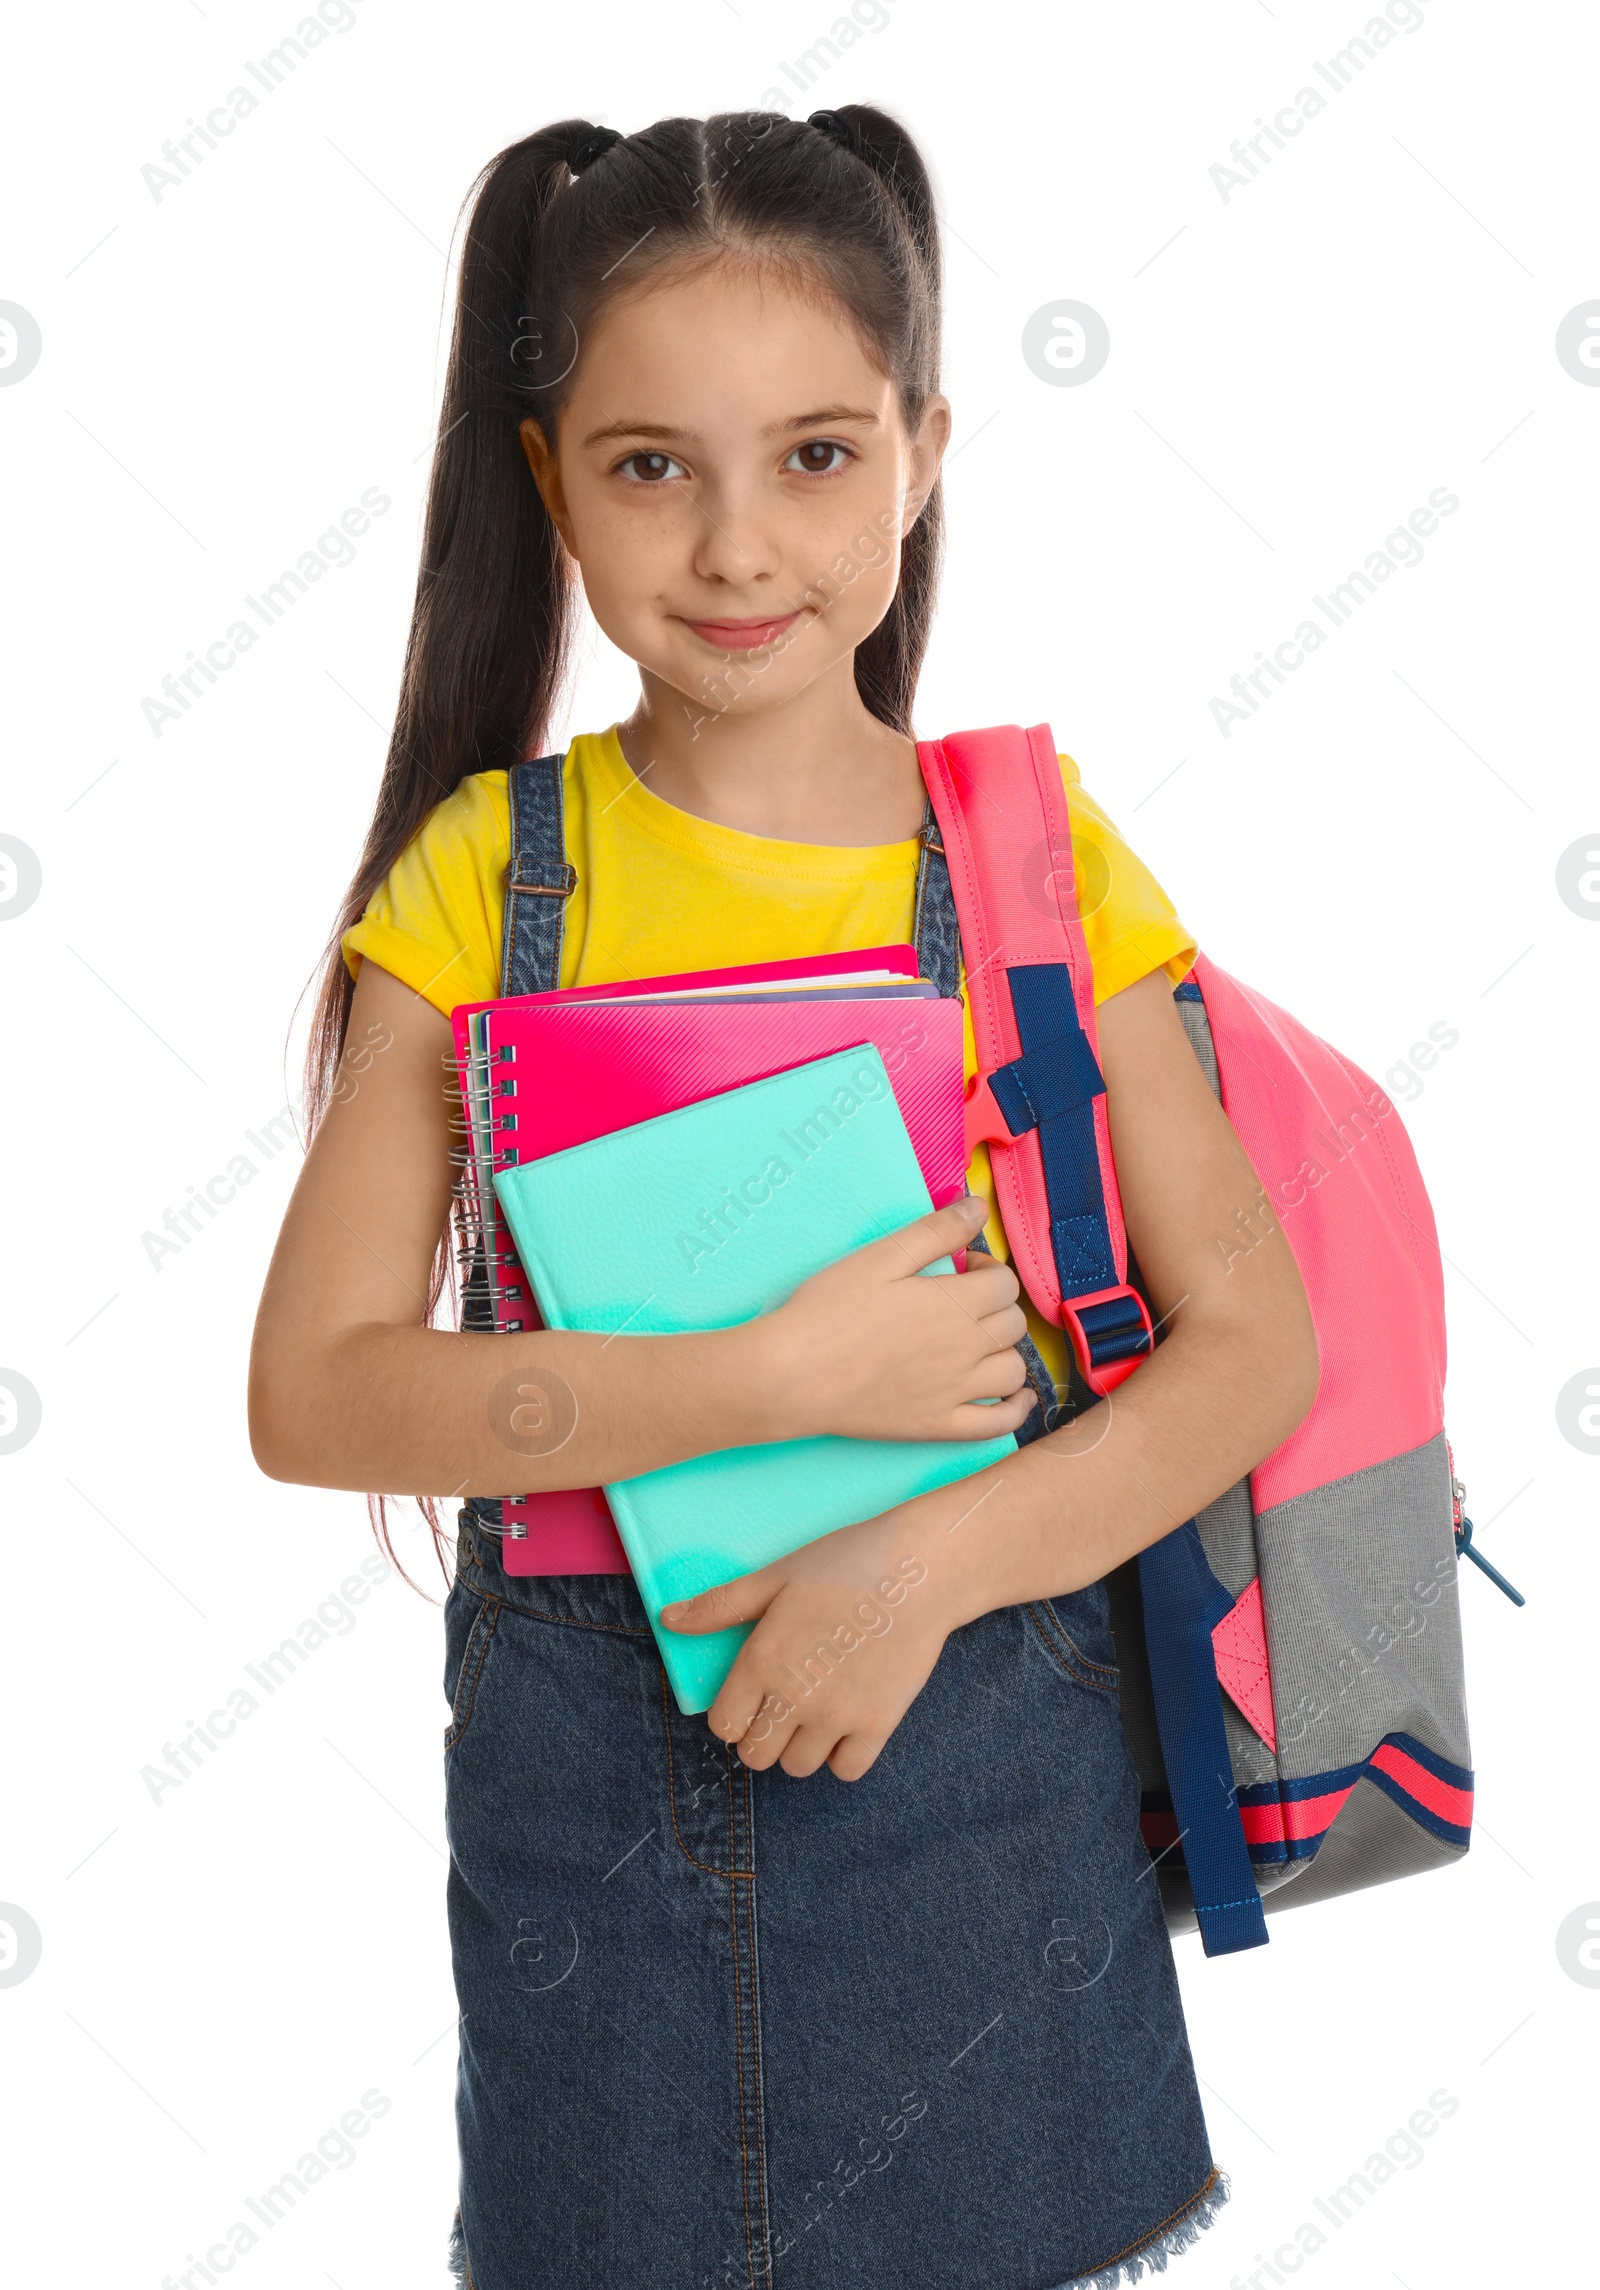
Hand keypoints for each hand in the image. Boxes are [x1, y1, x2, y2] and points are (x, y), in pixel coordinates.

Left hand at [658, 1475, 1001, 1779]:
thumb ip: (720, 1606)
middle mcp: (795, 1698)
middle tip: (780, 1708)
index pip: (724, 1726)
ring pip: (799, 1767)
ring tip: (814, 1712)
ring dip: (800, 1747)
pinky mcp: (879, 1724)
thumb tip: (669, 1619)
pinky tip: (846, 1723)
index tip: (748, 1699)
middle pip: (756, 1756)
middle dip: (761, 1737)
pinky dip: (843, 1756)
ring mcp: (838, 1716)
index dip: (731, 1715)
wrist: (918, 1572)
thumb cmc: (843, 1564)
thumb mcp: (774, 1576)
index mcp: (762, 1661)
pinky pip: (847, 1770)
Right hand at [753, 1194, 1037, 1443]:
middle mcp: (966, 1349)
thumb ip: (936, 1230)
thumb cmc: (829, 1310)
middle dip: (996, 1305)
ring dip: (1006, 1351)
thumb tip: (979, 1207)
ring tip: (981, 1342)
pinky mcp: (939, 1426)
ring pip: (1013, 1370)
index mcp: (955, 1303)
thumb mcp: (881, 1256)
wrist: (792, 1375)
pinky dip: (1016, 1410)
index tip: (961, 1268)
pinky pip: (998, 1423)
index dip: (986, 1268)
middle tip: (962, 1300)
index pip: (1003, 1282)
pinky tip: (1017, 1396)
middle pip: (1012, 1323)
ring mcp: (956, 1392)